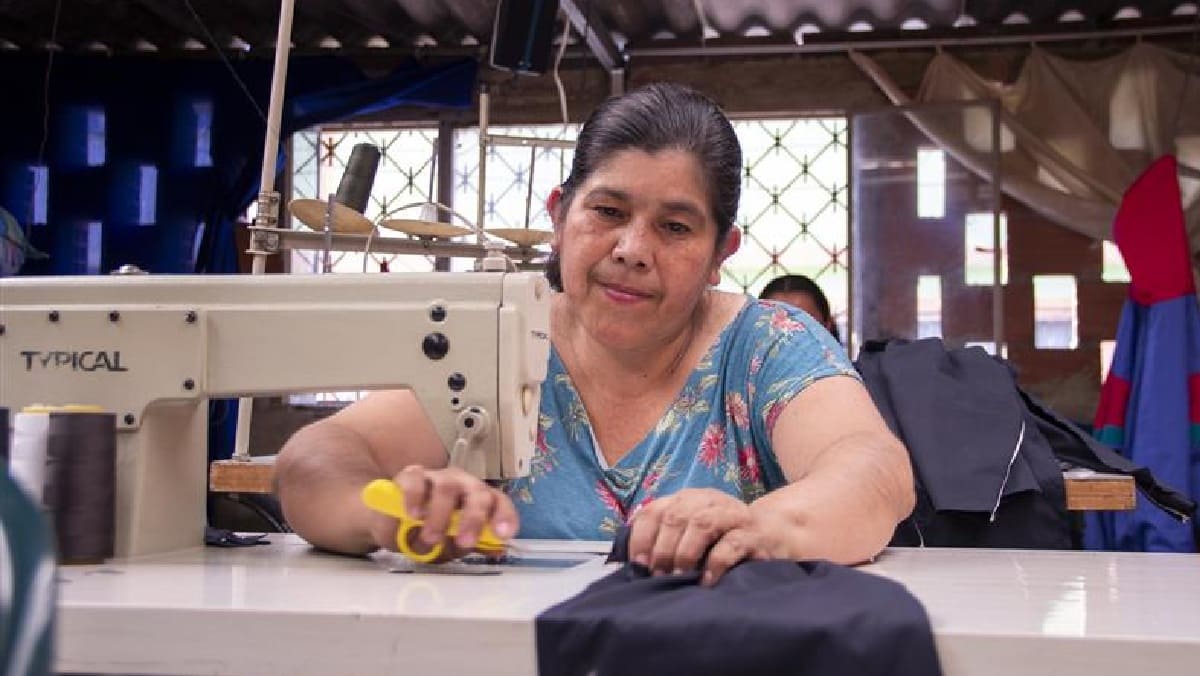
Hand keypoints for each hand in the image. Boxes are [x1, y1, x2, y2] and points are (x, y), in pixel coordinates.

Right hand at [366, 465, 517, 561]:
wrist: (394, 522)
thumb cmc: (430, 531)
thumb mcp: (449, 546)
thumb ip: (467, 545)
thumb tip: (495, 550)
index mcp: (479, 500)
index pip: (499, 502)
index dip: (504, 516)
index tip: (503, 534)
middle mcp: (463, 484)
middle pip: (477, 492)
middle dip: (473, 519)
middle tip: (464, 542)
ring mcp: (438, 477)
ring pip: (447, 488)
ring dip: (440, 515)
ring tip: (431, 538)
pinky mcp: (411, 476)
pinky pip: (416, 481)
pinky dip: (415, 498)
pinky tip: (413, 515)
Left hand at [627, 488, 786, 585]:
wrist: (778, 533)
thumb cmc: (726, 538)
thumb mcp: (694, 534)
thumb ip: (667, 540)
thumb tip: (634, 566)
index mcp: (688, 499)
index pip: (654, 510)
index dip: (641, 538)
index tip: (637, 565)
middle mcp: (709, 501)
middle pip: (675, 517)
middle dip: (662, 549)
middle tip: (659, 576)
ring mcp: (733, 515)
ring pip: (701, 524)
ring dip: (684, 553)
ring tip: (679, 577)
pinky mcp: (754, 534)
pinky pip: (731, 545)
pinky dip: (715, 563)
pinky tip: (706, 581)